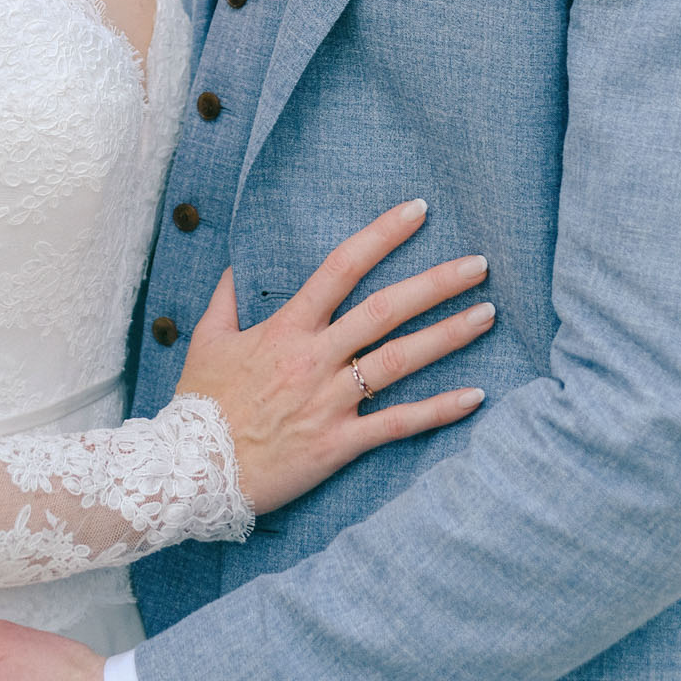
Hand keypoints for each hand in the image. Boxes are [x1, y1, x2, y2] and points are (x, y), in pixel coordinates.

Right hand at [176, 199, 491, 513]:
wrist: (192, 469)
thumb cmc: (200, 403)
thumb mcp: (206, 339)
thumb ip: (226, 298)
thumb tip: (237, 263)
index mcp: (287, 327)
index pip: (341, 267)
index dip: (382, 235)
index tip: (417, 210)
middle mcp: (315, 357)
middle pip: (385, 310)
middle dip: (436, 284)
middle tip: (479, 264)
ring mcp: (330, 400)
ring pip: (400, 361)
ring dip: (448, 335)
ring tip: (487, 315)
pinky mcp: (339, 443)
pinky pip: (398, 423)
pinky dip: (439, 410)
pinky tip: (476, 396)